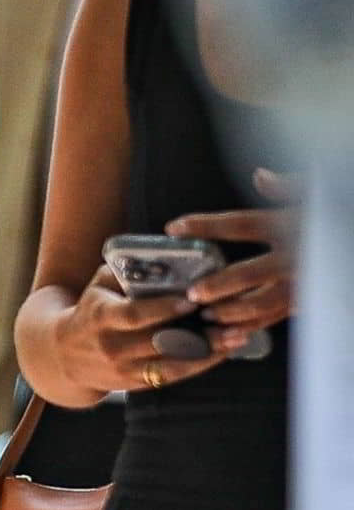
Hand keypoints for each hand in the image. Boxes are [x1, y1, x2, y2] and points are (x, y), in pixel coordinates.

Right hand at [53, 266, 222, 396]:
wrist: (64, 355)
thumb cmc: (89, 311)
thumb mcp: (97, 286)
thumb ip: (123, 271)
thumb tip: (159, 253)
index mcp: (102, 318)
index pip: (135, 315)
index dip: (164, 309)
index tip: (191, 300)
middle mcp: (113, 347)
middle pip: (161, 342)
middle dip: (199, 332)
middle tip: (231, 318)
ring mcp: (125, 370)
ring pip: (173, 364)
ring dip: (208, 352)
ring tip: (237, 337)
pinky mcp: (136, 384)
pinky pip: (173, 376)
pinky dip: (199, 365)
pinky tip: (222, 352)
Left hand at [166, 167, 299, 354]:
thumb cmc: (339, 216)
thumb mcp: (316, 196)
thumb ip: (287, 187)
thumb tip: (261, 176)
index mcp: (287, 226)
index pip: (239, 225)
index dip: (205, 225)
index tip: (173, 228)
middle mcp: (292, 257)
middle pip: (249, 273)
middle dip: (219, 285)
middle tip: (193, 293)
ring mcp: (300, 282)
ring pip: (263, 304)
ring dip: (232, 313)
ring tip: (207, 317)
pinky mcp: (307, 301)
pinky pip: (276, 318)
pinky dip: (252, 327)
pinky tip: (231, 332)